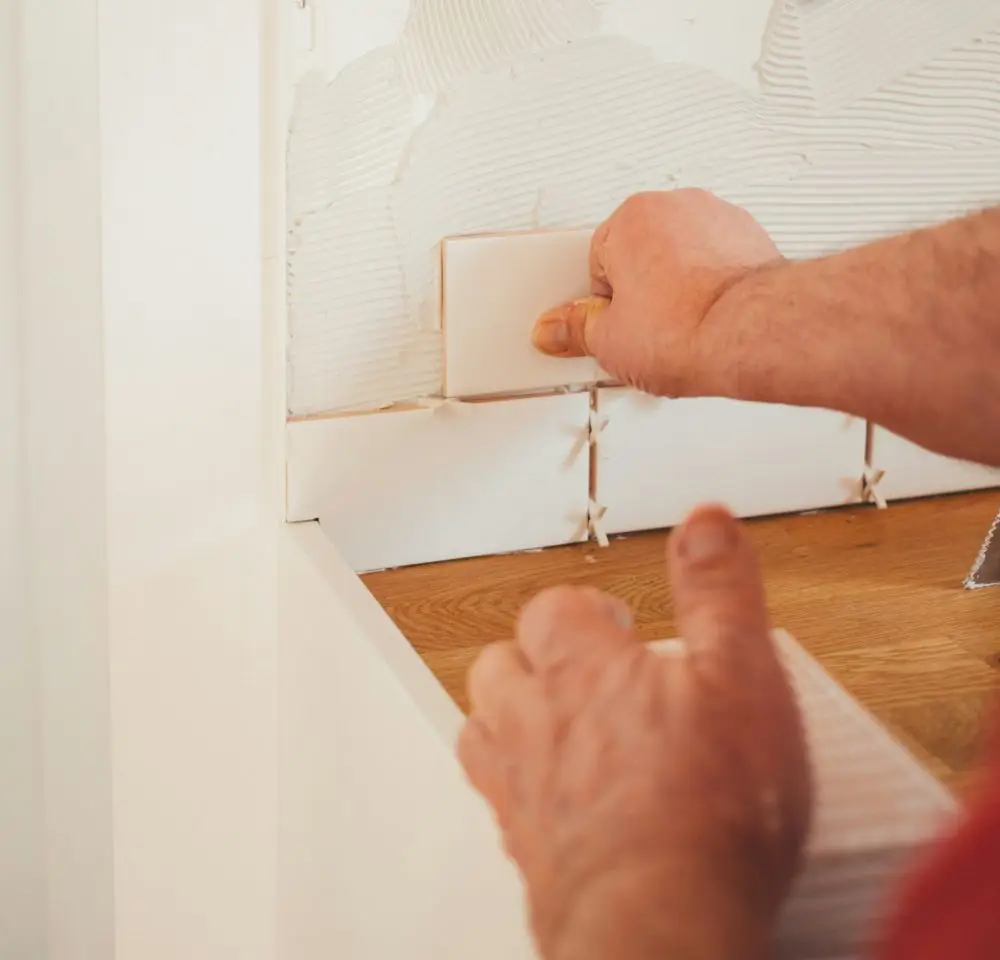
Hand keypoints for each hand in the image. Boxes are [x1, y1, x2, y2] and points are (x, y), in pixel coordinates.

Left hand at [458, 506, 811, 959]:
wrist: (663, 922)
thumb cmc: (708, 807)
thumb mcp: (742, 674)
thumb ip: (720, 591)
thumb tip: (705, 520)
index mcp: (584, 669)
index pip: (553, 609)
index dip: (581, 607)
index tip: (613, 617)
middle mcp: (538, 720)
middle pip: (500, 663)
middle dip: (533, 655)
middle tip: (577, 665)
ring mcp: (523, 786)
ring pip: (482, 726)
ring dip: (508, 714)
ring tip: (549, 718)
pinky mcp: (526, 849)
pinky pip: (495, 799)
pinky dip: (512, 784)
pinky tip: (548, 797)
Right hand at [531, 190, 782, 396]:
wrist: (751, 334)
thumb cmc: (688, 327)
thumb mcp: (608, 342)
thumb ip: (575, 330)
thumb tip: (557, 329)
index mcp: (631, 217)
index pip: (596, 262)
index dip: (602, 305)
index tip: (609, 328)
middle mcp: (676, 206)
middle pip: (640, 253)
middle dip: (640, 291)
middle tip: (642, 331)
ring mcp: (718, 219)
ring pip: (682, 256)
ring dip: (677, 288)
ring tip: (679, 329)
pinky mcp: (753, 239)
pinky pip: (719, 262)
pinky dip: (713, 287)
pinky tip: (708, 321)